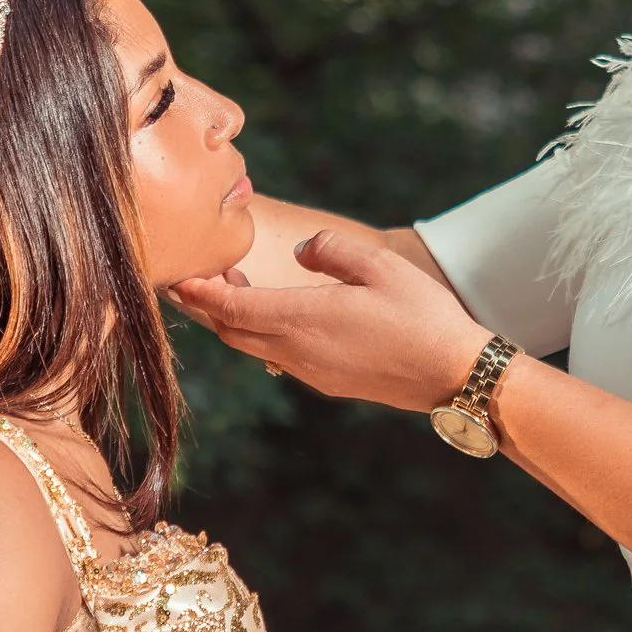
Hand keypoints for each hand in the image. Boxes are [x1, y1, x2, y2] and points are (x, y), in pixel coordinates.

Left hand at [168, 230, 492, 412]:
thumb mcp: (380, 266)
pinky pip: (277, 356)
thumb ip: (333, 250)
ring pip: (251, 346)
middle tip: (199, 273)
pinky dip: (259, 333)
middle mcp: (297, 351)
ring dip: (235, 319)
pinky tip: (276, 313)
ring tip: (234, 286)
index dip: (198, 291)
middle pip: (231, 330)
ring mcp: (311, 371)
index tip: (177, 273)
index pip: (230, 306)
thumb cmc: (421, 315)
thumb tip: (303, 251)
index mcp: (304, 320)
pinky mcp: (327, 381)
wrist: (453, 374)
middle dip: (207, 304)